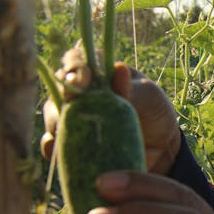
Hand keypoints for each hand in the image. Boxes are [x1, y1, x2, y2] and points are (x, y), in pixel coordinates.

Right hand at [40, 49, 180, 174]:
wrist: (160, 147)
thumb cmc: (153, 111)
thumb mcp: (149, 96)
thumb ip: (132, 87)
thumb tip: (119, 70)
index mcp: (96, 71)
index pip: (75, 61)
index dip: (74, 67)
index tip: (81, 80)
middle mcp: (77, 92)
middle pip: (58, 90)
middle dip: (64, 98)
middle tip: (76, 107)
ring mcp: (71, 118)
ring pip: (53, 118)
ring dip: (60, 125)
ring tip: (77, 134)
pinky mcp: (71, 143)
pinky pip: (53, 145)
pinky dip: (55, 148)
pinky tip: (65, 152)